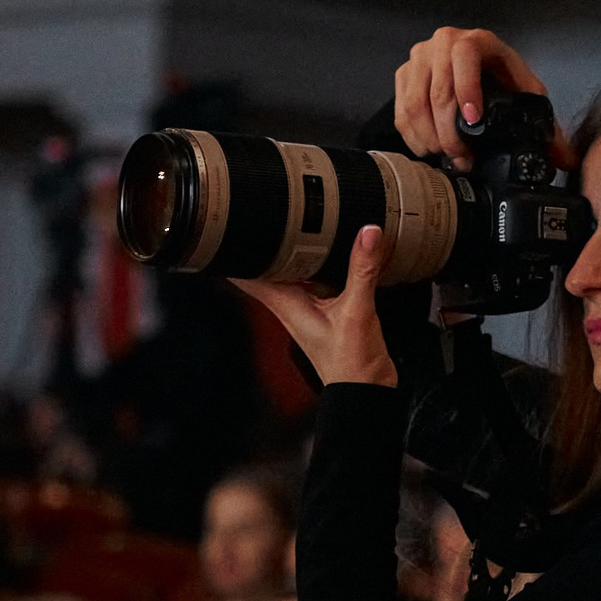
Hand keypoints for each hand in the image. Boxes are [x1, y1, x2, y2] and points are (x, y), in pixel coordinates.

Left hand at [232, 225, 400, 389]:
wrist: (367, 392)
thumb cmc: (350, 364)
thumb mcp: (356, 311)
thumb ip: (362, 269)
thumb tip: (368, 233)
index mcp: (285, 304)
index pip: (245, 273)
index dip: (235, 247)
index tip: (232, 221)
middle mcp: (291, 304)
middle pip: (267, 266)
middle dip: (264, 240)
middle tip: (265, 208)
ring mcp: (308, 307)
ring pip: (292, 270)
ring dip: (292, 250)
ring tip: (294, 216)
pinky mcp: (328, 308)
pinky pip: (317, 278)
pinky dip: (320, 262)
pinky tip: (331, 247)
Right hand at [391, 27, 571, 170]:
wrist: (479, 67)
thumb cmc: (502, 79)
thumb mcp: (526, 95)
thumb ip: (547, 126)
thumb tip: (565, 159)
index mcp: (478, 41)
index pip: (465, 56)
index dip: (466, 89)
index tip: (473, 121)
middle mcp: (444, 43)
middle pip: (437, 90)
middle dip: (450, 133)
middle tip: (463, 158)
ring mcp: (420, 58)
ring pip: (415, 104)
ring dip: (430, 138)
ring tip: (447, 157)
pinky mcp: (404, 76)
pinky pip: (401, 111)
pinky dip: (413, 137)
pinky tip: (429, 150)